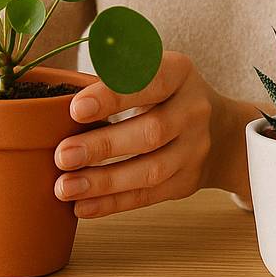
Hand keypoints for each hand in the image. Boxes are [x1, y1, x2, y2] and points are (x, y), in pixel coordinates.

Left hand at [51, 51, 253, 217]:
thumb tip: (56, 97)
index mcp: (179, 72)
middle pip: (150, 132)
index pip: (148, 81)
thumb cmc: (163, 93)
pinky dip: (114, 203)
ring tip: (65, 187)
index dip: (113, 96)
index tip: (75, 108)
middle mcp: (194, 110)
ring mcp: (195, 149)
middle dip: (102, 146)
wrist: (219, 129)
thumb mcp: (150, 70)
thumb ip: (114, 76)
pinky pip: (149, 196)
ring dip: (104, 182)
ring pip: (151, 170)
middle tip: (62, 155)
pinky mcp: (188, 181)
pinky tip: (83, 206)